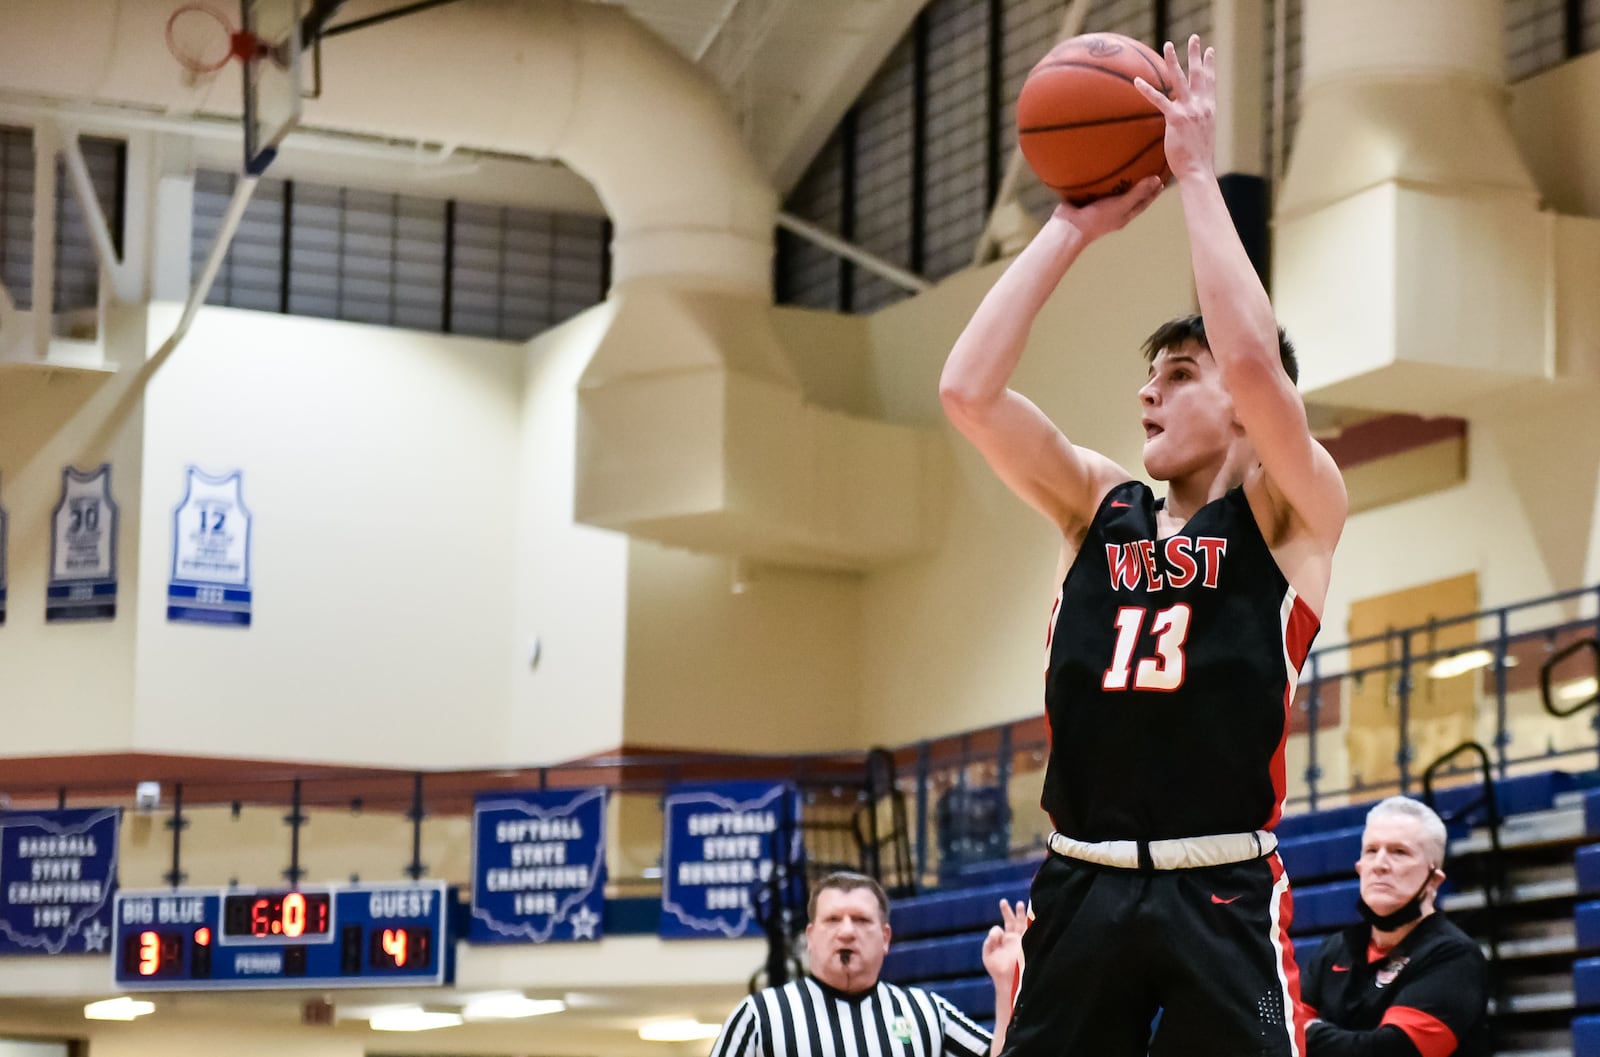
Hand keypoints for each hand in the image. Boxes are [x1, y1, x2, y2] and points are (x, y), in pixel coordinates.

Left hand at [981, 898, 1027, 983]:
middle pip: (1012, 922)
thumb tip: (998, 930)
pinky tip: (1032, 913)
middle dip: (1008, 912)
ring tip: (1020, 903)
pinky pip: (1030, 930)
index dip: (997, 931)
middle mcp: (1013, 939)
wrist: (1008, 981)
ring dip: (1020, 914)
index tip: (997, 936)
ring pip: (1022, 924)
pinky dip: (1031, 922)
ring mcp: (1021, 941)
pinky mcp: (1027, 943)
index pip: (1000, 928)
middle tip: (1003, 901)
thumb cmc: (997, 969)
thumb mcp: (988, 954)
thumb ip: (990, 940)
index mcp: (1004, 941)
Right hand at [1048, 174, 1163, 243]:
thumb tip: (1157, 179)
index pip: (1143, 203)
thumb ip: (1138, 193)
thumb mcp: (1121, 205)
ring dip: (1119, 181)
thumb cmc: (1097, 219)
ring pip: (1113, 192)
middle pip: (1130, 197)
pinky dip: (1101, 179)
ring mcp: (1099, 206)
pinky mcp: (1086, 200)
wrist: (1069, 227)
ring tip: (1125, 167)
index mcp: (1124, 215)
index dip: (1153, 192)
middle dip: (1139, 185)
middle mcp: (1113, 211)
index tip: (1161, 180)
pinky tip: (1100, 168)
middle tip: (1146, 170)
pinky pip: (1097, 187)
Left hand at [1133, 35, 1216, 181]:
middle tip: (1194, 38)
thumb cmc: (1197, 162)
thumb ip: (1193, 127)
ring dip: (1173, 61)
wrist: (1198, 171)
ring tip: (1168, 45)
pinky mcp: (1176, 119)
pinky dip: (1147, 90)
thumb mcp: (1200, 139)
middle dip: (1197, 54)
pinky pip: (1159, 100)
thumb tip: (1185, 128)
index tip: (1210, 51)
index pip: (1210, 83)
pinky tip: (1137, 81)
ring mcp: (1190, 111)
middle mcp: (1202, 107)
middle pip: (1199, 75)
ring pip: (1180, 80)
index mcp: (1209, 110)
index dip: (1210, 66)